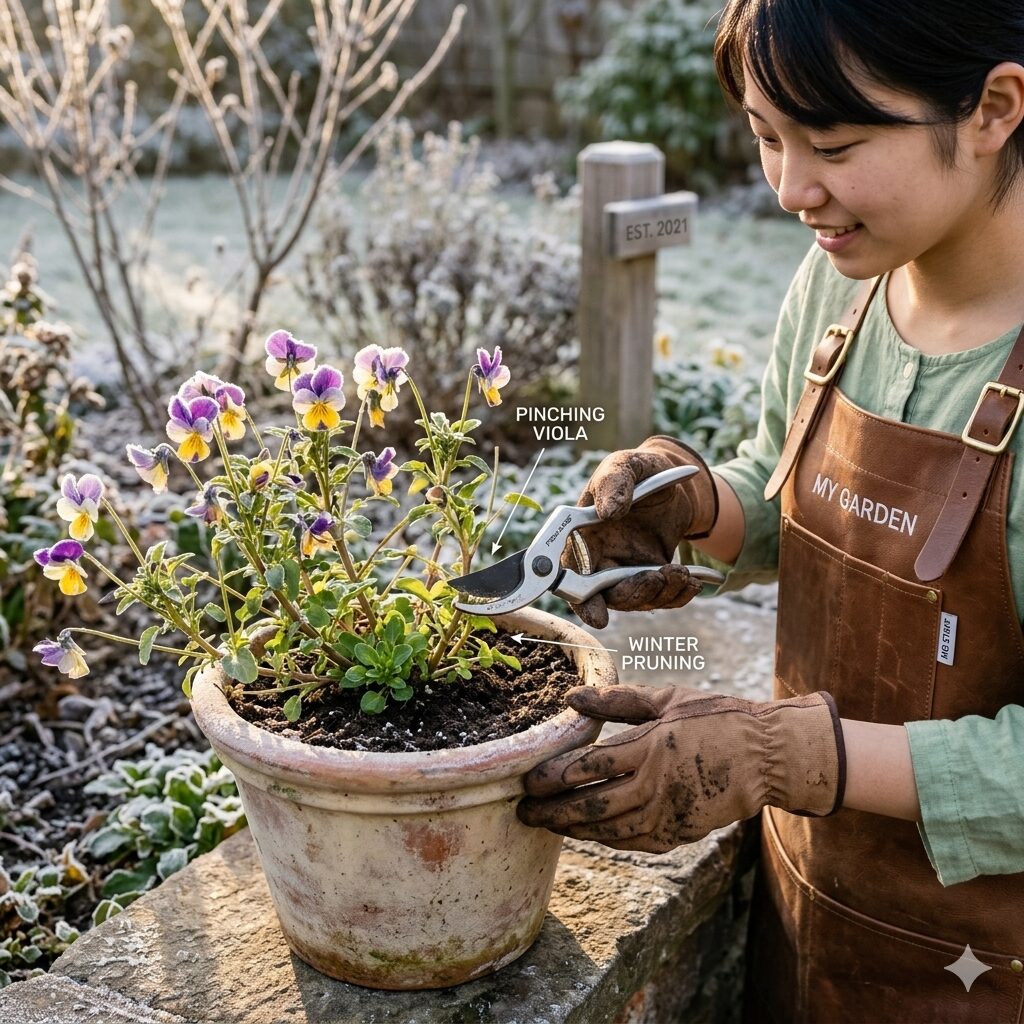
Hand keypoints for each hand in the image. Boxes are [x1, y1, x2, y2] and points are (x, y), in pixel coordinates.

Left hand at [517, 683, 845, 852]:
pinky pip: (633, 841)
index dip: (553, 777)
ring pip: (609, 830)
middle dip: (552, 812)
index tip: (528, 780)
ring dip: (574, 829)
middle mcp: (655, 785)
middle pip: (591, 805)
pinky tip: (588, 834)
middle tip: (523, 813)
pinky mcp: (680, 831)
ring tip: (548, 825)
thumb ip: (617, 700)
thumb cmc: (717, 717)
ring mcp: (668, 813)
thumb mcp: (667, 698)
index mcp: (651, 746)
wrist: (768, 757)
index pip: (588, 767)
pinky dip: (606, 839)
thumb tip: (572, 697)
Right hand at [566, 437, 717, 627]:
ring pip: (635, 600)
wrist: (672, 479)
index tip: (599, 616)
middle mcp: (599, 558)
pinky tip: (692, 581)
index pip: (571, 574)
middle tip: (660, 576)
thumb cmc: (639, 469)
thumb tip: (607, 511)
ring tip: (681, 573)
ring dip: (660, 594)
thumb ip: (615, 482)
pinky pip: (658, 598)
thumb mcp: (626, 465)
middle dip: (634, 593)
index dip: (581, 600)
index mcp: (582, 535)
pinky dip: (676, 596)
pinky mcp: (647, 576)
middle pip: (605, 595)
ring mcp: (623, 570)